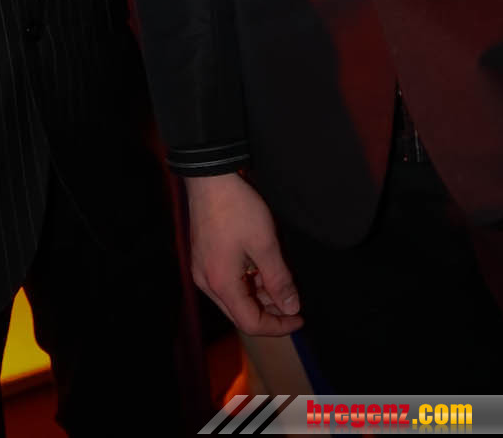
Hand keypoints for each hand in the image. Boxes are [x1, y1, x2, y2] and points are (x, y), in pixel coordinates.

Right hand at [186, 173, 302, 336]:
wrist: (209, 177)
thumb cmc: (237, 209)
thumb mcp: (265, 244)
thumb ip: (279, 280)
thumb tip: (291, 308)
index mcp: (221, 284)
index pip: (251, 323)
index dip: (278, 326)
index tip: (299, 317)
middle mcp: (207, 282)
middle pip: (240, 312)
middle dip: (268, 311)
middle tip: (292, 299)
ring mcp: (202, 269)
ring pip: (233, 296)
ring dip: (258, 294)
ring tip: (279, 278)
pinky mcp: (202, 256)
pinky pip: (226, 280)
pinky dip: (245, 280)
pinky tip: (260, 266)